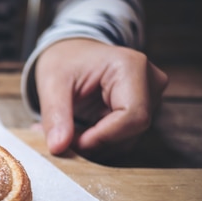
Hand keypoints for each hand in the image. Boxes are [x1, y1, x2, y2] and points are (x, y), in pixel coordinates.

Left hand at [34, 38, 168, 159]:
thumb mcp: (51, 84)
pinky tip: (80, 133)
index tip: (72, 143)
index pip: (132, 117)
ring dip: (96, 145)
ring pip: (128, 139)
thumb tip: (57, 148)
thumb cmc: (65, 60)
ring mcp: (150, 97)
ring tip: (68, 134)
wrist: (73, 53)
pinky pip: (123, 139)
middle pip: (131, 130)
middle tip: (64, 139)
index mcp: (131, 67)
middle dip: (95, 142)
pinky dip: (99, 142)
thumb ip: (55, 116)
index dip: (102, 137)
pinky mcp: (143, 110)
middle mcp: (150, 82)